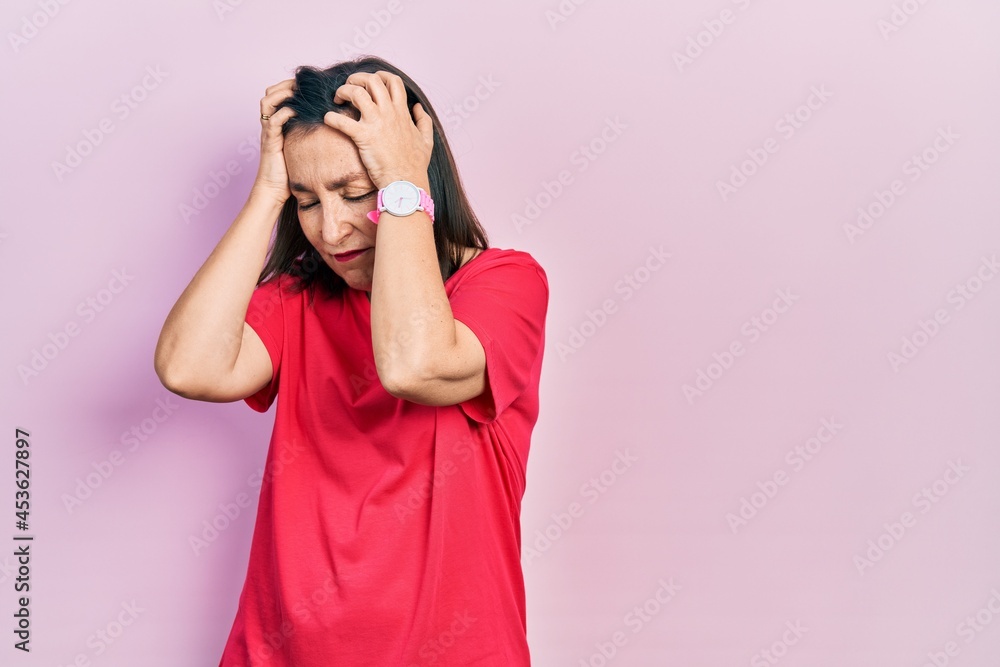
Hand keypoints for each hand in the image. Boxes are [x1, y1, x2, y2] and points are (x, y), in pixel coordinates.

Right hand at [251, 78, 297, 202]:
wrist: (275, 190)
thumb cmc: (289, 171)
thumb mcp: (299, 146)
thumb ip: (306, 133)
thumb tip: (328, 125)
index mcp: (276, 122)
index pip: (277, 94)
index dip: (289, 85)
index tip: (307, 84)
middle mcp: (269, 124)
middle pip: (269, 92)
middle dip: (285, 84)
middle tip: (303, 83)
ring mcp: (268, 131)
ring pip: (267, 101)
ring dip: (282, 93)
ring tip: (298, 91)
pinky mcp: (270, 141)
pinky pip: (274, 120)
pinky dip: (285, 112)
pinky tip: (297, 110)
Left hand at [323, 71, 432, 189]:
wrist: (406, 183)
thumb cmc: (415, 165)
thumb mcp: (427, 140)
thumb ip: (424, 121)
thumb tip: (418, 107)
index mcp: (402, 112)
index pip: (393, 82)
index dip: (380, 76)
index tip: (370, 82)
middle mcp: (389, 113)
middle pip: (372, 80)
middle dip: (357, 78)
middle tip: (349, 87)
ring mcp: (376, 123)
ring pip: (356, 93)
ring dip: (343, 91)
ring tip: (338, 99)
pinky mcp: (364, 137)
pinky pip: (342, 121)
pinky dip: (331, 118)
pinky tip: (328, 119)